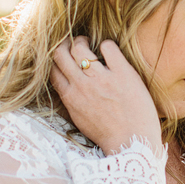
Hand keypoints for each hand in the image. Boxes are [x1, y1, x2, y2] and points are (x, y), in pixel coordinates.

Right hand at [50, 37, 161, 154]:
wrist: (132, 143)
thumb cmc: (108, 134)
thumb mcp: (80, 119)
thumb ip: (72, 100)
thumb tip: (66, 85)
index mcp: (71, 97)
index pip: (52, 69)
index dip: (54, 59)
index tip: (62, 55)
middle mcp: (82, 86)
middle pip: (60, 53)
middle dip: (64, 44)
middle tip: (72, 42)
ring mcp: (102, 78)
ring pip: (80, 47)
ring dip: (81, 40)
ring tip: (88, 42)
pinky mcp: (122, 73)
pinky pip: (108, 47)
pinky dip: (106, 44)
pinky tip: (109, 50)